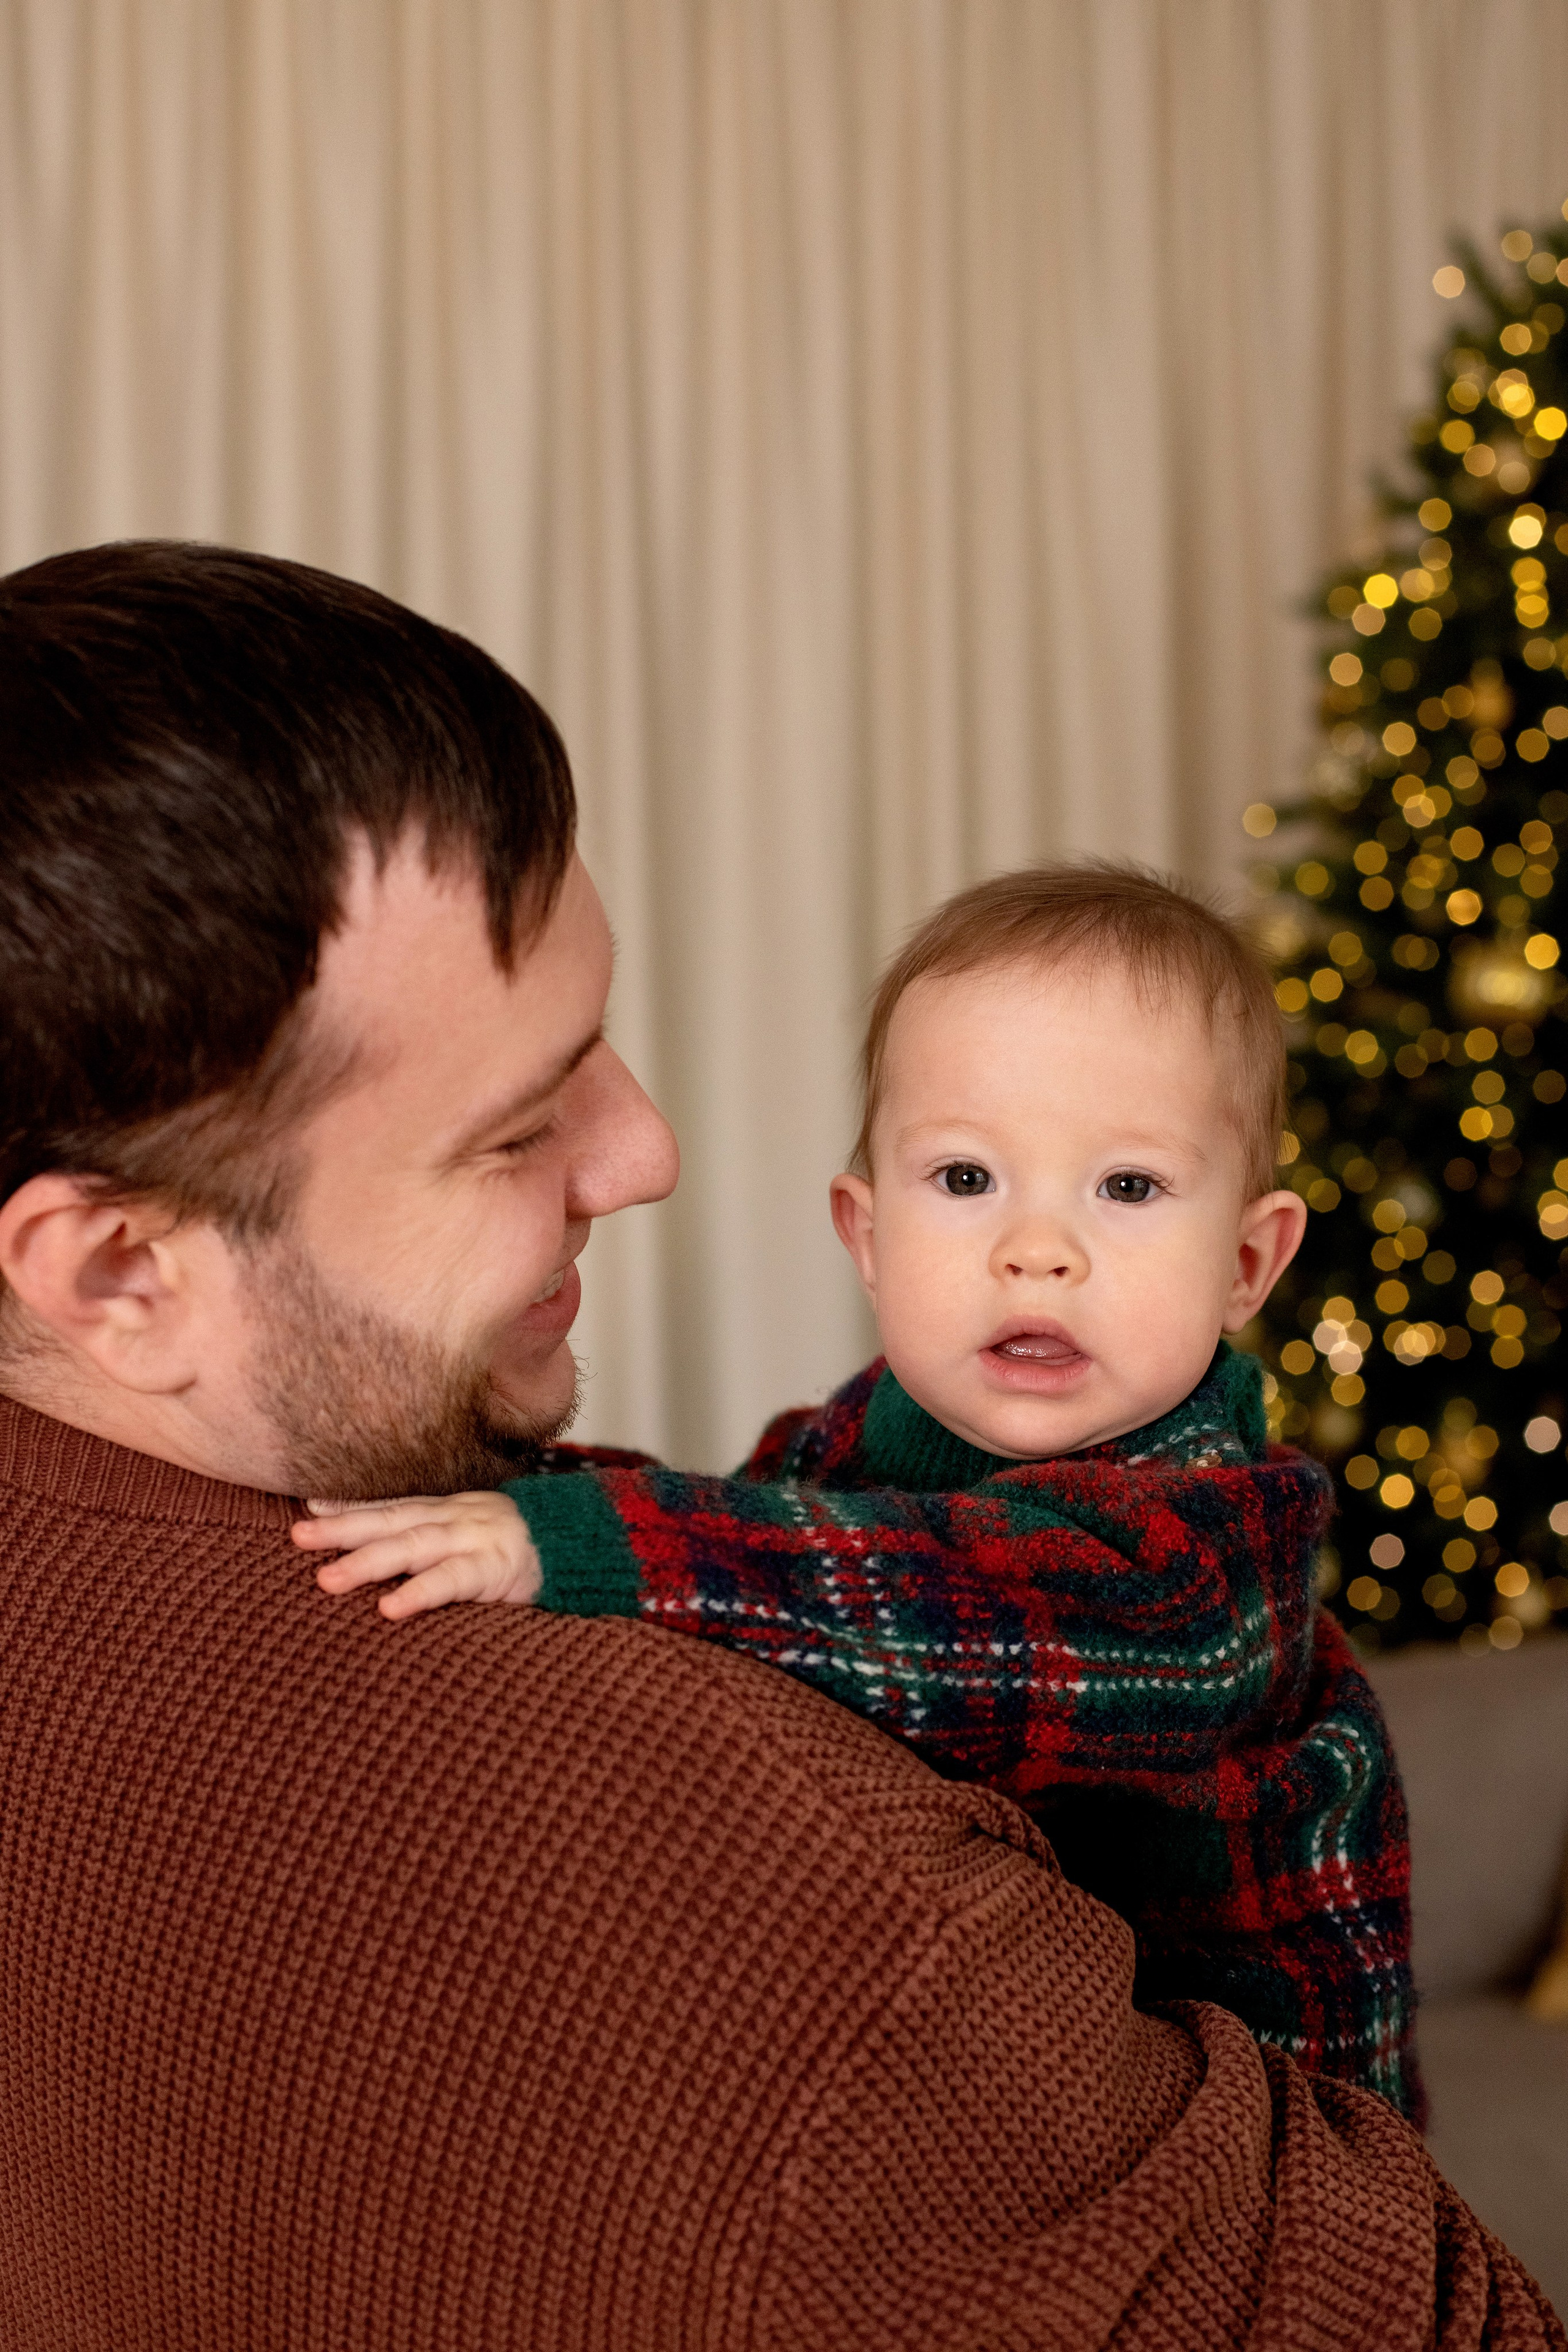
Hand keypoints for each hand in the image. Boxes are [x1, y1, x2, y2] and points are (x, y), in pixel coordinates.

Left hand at [292, 1490, 541, 1620]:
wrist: (586, 1547)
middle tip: (296, 1536)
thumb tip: (390, 1564)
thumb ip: (439, 1545)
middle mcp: (455, 1518)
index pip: (393, 1505)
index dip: (351, 1506)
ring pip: (411, 1546)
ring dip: (366, 1561)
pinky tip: (388, 1608)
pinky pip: (451, 1581)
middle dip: (341, 1528)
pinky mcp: (494, 1570)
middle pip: (390, 1520)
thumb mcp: (477, 1536)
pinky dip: (418, 1593)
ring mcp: (474, 1539)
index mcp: (449, 1511)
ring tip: (326, 1579)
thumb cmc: (525, 1550)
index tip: (309, 1507)